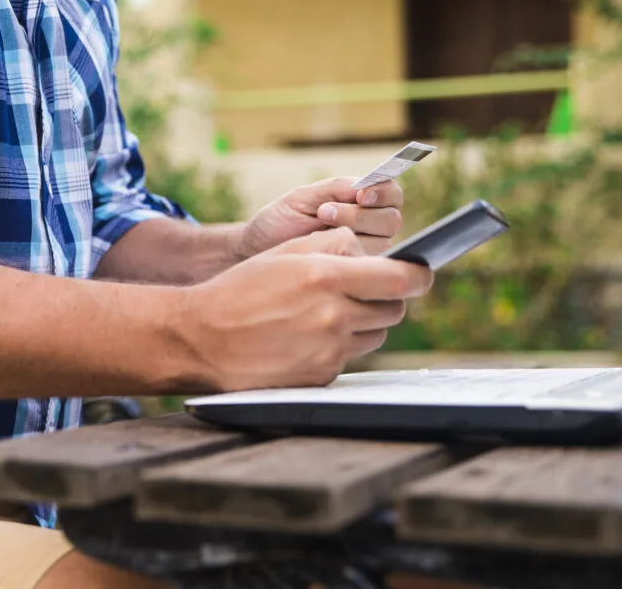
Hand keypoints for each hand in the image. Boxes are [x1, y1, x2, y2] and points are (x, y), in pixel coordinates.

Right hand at [179, 228, 433, 392]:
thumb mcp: (284, 253)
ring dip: (364, 323)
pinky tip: (306, 337)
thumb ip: (333, 246)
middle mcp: (334, 316)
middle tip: (363, 291)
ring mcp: (330, 350)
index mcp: (327, 277)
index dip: (419, 275)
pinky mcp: (321, 376)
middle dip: (386, 298)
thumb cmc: (240, 291)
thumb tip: (370, 253)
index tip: (421, 273)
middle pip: (394, 309)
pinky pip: (349, 357)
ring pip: (375, 335)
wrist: (201, 340)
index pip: (402, 279)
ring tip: (328, 313)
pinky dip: (338, 346)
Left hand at [236, 178, 403, 257]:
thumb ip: (337, 188)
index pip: (392, 194)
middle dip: (359, 215)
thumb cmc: (281, 220)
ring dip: (351, 232)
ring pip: (382, 243)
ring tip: (318, 229)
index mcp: (364, 202)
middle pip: (391, 219)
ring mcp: (365, 253)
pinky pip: (366, 266)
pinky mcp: (354, 275)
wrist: (257, 251)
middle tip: (324, 212)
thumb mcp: (304, 197)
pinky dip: (347, 255)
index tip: (361, 195)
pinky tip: (325, 252)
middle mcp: (371, 228)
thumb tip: (368, 186)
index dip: (383, 193)